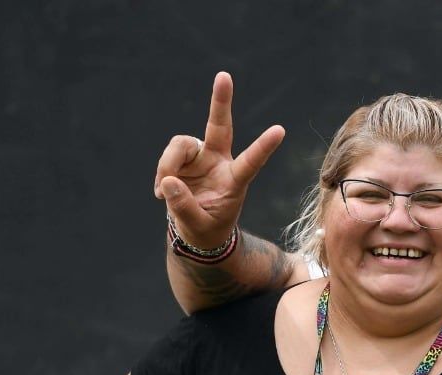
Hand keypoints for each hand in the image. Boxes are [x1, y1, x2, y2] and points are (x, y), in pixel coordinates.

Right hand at [153, 71, 284, 248]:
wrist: (196, 231)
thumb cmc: (206, 229)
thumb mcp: (197, 226)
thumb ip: (183, 206)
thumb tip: (168, 181)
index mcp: (235, 181)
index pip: (251, 162)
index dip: (263, 146)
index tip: (280, 130)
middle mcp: (219, 162)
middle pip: (220, 126)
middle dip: (221, 101)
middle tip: (224, 75)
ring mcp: (200, 157)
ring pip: (180, 144)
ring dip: (168, 164)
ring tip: (163, 189)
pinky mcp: (182, 158)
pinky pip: (167, 155)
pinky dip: (161, 172)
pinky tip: (161, 191)